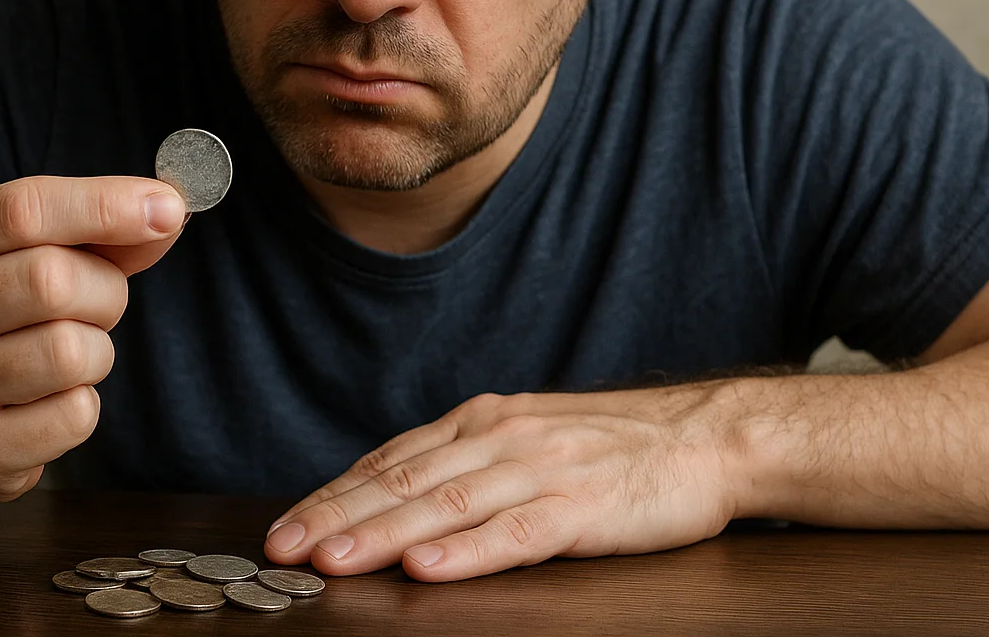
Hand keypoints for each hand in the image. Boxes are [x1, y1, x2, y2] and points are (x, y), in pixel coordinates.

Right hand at [0, 175, 186, 501]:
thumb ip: (99, 231)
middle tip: (96, 306)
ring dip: (97, 352)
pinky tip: (48, 402)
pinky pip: (74, 415)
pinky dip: (83, 405)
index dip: (105, 205)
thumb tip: (167, 214)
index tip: (168, 208)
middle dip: (104, 291)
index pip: (22, 210)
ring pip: (69, 352)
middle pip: (53, 280)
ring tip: (66, 357)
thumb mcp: (27, 254)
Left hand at [263, 390, 739, 581]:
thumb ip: (466, 463)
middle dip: (335, 518)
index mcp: (482, 422)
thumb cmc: (615, 446)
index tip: (284, 528)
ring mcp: (540, 470)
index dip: (332, 496)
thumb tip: (396, 498)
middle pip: (402, 481)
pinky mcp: (581, 507)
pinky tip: (428, 566)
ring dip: (382, 535)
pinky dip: (466, 551)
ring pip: (445, 505)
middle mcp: (500, 439)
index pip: (390, 461)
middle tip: (282, 550)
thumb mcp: (527, 438)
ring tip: (333, 561)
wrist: (707, 436)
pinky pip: (514, 532)